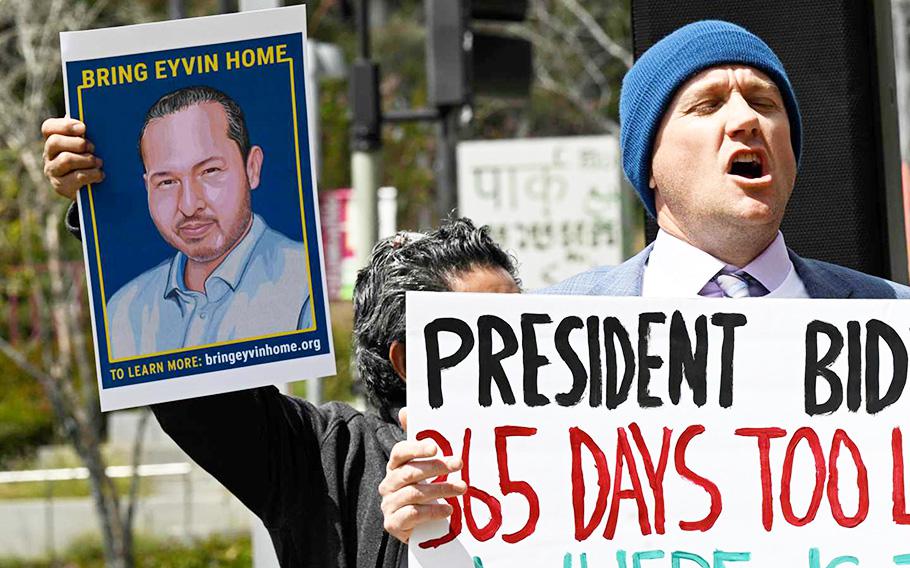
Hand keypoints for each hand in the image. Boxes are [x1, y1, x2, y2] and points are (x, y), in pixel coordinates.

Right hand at [41, 117, 103, 199]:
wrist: (96, 187)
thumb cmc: (94, 158)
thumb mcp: (90, 143)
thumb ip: (87, 131)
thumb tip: (96, 115)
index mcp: (54, 140)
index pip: (48, 127)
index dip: (65, 126)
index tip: (83, 128)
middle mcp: (49, 155)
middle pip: (55, 142)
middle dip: (78, 143)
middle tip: (93, 148)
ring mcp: (53, 171)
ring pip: (66, 159)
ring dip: (87, 159)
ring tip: (99, 162)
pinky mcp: (61, 187)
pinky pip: (77, 177)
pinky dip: (92, 174)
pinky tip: (100, 174)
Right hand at [379, 408, 466, 543]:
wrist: (416, 527)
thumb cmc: (421, 490)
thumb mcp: (422, 466)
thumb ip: (417, 441)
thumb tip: (405, 410)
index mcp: (394, 467)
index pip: (399, 452)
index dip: (416, 448)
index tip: (435, 447)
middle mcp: (388, 484)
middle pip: (410, 472)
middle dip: (436, 467)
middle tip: (459, 463)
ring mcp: (389, 505)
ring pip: (414, 493)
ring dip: (440, 490)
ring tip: (461, 488)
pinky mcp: (393, 524)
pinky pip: (412, 515)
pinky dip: (432, 512)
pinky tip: (448, 510)